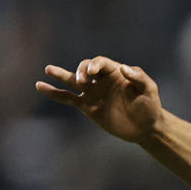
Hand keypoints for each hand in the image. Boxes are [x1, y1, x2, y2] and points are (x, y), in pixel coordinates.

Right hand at [36, 58, 164, 143]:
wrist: (145, 127)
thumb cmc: (150, 106)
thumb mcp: (149, 90)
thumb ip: (139, 78)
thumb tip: (123, 67)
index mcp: (115, 72)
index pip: (99, 62)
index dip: (94, 64)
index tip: (93, 72)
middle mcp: (101, 80)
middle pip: (83, 68)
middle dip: (80, 72)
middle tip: (82, 81)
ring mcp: (92, 92)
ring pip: (72, 81)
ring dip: (60, 75)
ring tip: (48, 69)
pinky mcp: (86, 106)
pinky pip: (67, 98)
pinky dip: (54, 93)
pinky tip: (40, 86)